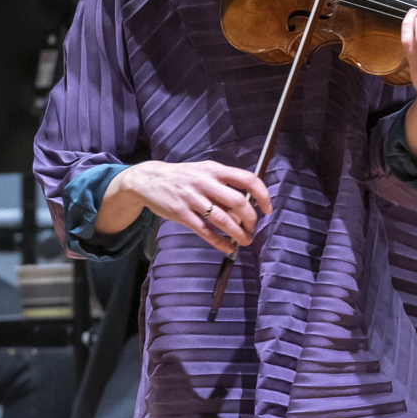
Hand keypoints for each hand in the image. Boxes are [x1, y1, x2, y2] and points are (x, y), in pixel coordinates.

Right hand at [110, 160, 272, 249]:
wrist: (149, 179)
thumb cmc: (182, 177)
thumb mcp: (204, 171)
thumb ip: (224, 184)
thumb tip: (248, 204)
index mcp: (214, 169)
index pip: (247, 179)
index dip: (262, 195)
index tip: (267, 209)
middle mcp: (205, 182)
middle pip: (238, 202)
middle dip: (251, 220)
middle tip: (252, 229)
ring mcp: (192, 198)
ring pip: (223, 220)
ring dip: (238, 234)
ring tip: (244, 241)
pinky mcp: (181, 214)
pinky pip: (205, 231)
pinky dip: (220, 242)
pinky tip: (227, 247)